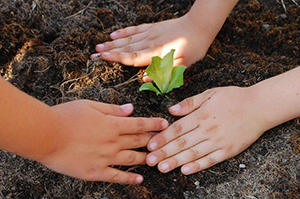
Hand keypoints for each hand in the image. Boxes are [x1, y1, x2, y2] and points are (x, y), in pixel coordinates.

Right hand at [39, 100, 167, 183]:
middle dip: (154, 140)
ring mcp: (106, 158)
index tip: (165, 124)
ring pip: (132, 159)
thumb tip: (131, 108)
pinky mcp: (96, 172)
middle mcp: (113, 142)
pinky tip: (140, 179)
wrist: (46, 135)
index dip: (154, 124)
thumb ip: (113, 109)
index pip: (140, 124)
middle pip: (139, 141)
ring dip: (146, 158)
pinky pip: (117, 177)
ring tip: (156, 159)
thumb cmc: (66, 116)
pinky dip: (130, 178)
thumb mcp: (90, 105)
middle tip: (165, 141)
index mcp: (112, 124)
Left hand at [145, 87, 265, 174]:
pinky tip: (185, 170)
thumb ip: (190, 103)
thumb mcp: (210, 93)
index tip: (150, 145)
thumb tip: (171, 110)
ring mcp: (218, 141)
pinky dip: (197, 166)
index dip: (162, 138)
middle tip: (149, 161)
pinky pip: (210, 160)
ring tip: (162, 167)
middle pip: (182, 143)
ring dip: (175, 161)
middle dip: (164, 152)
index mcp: (202, 115)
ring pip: (193, 153)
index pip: (177, 129)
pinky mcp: (228, 151)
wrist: (260, 106)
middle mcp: (208, 129)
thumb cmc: (233, 98)